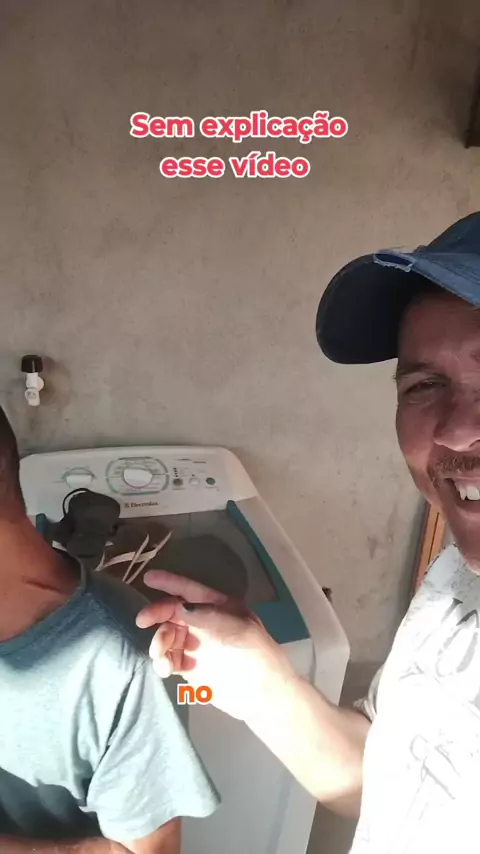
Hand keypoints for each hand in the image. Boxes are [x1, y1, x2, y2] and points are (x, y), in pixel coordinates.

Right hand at [136, 572, 297, 721]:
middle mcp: (204, 622)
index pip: (189, 590)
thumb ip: (205, 617)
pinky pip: (168, 659)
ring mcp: (196, 645)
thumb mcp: (236, 629)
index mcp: (218, 606)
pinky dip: (162, 661)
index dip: (169, 582)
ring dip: (159, 642)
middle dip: (157, 613)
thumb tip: (179, 605)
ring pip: (167, 636)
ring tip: (160, 656)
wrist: (264, 695)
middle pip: (173, 612)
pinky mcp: (190, 668)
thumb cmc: (257, 654)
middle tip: (142, 621)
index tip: (147, 578)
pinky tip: (164, 669)